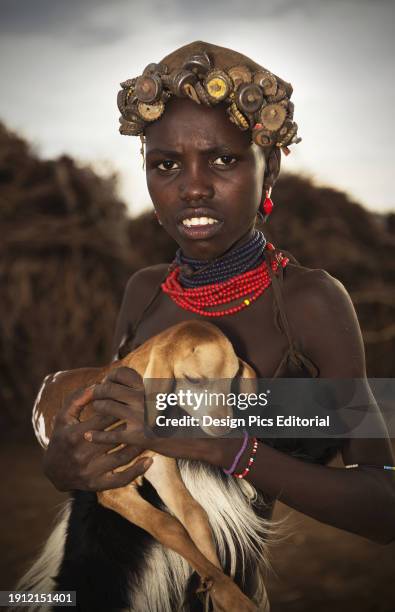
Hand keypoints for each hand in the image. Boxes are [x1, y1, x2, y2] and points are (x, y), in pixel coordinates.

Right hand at [43, 384, 151, 491]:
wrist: (52, 471)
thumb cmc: (61, 437)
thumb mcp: (63, 417)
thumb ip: (77, 399)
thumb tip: (97, 385)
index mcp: (76, 434)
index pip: (104, 418)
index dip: (122, 408)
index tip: (135, 402)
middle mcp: (83, 454)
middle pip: (115, 437)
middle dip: (133, 425)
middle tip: (149, 417)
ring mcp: (90, 471)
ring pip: (122, 457)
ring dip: (138, 445)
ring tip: (150, 435)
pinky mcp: (96, 484)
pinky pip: (120, 479)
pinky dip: (136, 471)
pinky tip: (149, 461)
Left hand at [84, 367, 237, 465]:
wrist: (199, 439)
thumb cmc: (187, 417)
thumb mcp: (174, 397)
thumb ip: (157, 391)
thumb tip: (149, 384)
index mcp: (151, 387)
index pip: (123, 374)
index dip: (110, 377)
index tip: (105, 381)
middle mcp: (144, 398)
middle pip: (109, 389)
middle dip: (97, 391)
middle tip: (91, 396)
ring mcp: (140, 417)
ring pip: (106, 408)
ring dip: (96, 410)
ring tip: (91, 413)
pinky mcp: (138, 436)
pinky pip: (110, 435)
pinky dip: (97, 436)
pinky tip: (89, 436)